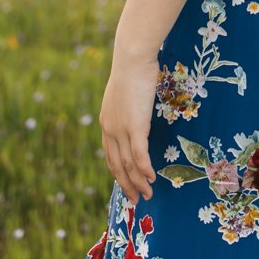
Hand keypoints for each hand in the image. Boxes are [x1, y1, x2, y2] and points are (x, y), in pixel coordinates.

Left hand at [99, 52, 159, 204]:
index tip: (126, 184)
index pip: (110, 154)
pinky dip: (145, 169)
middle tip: (136, 199)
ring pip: (128, 164)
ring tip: (147, 195)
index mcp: (106, 122)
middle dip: (126, 184)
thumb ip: (128, 106)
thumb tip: (137, 109)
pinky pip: (139, 155)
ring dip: (138, 182)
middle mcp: (110, 129)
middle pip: (117, 165)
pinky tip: (152, 178)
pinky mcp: (135, 127)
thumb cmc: (133, 70)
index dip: (118, 172)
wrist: (132, 59)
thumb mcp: (125, 92)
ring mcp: (121, 129)